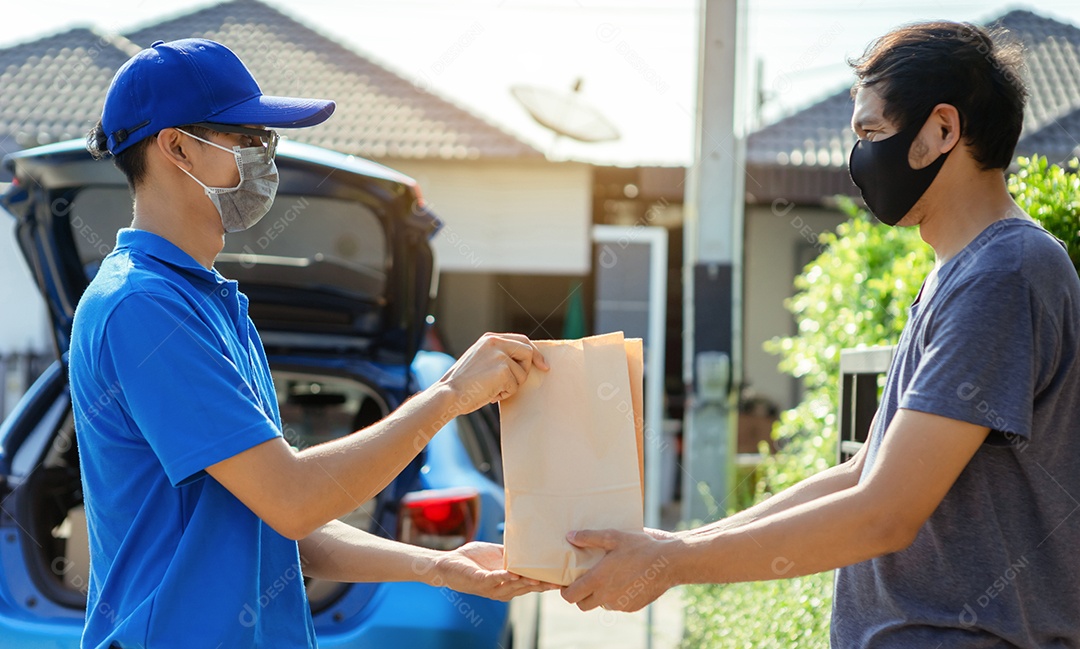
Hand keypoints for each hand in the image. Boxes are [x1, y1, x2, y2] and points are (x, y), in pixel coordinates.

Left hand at [432, 542, 557, 601]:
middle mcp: (502, 588)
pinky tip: (512, 573)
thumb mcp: (498, 554)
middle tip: (558, 581)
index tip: (564, 579)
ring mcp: (490, 587)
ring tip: (539, 579)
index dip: (547, 582)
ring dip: (525, 582)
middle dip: (542, 585)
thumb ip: (513, 553)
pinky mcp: (478, 581)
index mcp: (509, 582)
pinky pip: (492, 580)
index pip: (532, 584)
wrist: (447, 563)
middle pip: (526, 588)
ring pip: (512, 586)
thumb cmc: (472, 559)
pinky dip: (503, 576)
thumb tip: (531, 543)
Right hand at [438, 333, 548, 413]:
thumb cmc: (463, 384)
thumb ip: (498, 357)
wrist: (448, 394)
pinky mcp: (503, 369)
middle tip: (515, 383)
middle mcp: (496, 342)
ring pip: (522, 373)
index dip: (534, 353)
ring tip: (491, 389)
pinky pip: (515, 385)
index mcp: (490, 339)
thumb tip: (522, 364)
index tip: (543, 365)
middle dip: (528, 369)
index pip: (521, 340)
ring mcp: (500, 355)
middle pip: (528, 352)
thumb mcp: (480, 361)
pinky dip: (504, 393)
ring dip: (511, 386)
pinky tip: (489, 393)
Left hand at [560, 529, 676, 611]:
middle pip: (583, 605)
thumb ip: (589, 537)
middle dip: (580, 596)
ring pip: (601, 605)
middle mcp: (606, 596)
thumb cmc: (640, 547)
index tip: (568, 584)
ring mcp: (620, 604)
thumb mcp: (613, 536)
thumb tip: (570, 536)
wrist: (668, 563)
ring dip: (599, 596)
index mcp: (598, 580)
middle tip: (586, 582)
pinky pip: (617, 605)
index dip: (566, 591)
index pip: (571, 596)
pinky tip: (624, 582)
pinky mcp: (632, 607)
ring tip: (607, 579)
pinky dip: (616, 597)